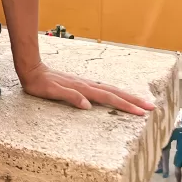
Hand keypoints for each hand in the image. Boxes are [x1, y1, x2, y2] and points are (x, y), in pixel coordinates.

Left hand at [18, 61, 154, 115]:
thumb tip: (88, 105)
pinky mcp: (80, 84)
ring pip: (109, 89)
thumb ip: (69, 96)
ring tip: (140, 102)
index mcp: (82, 88)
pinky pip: (102, 89)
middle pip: (114, 92)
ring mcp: (84, 84)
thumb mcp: (51, 92)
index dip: (125, 105)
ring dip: (125, 96)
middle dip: (132, 100)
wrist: (31, 69)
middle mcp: (86, 85)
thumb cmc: (39, 84)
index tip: (141, 112)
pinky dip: (114, 93)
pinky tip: (116, 95)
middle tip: (151, 107)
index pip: (108, 97)